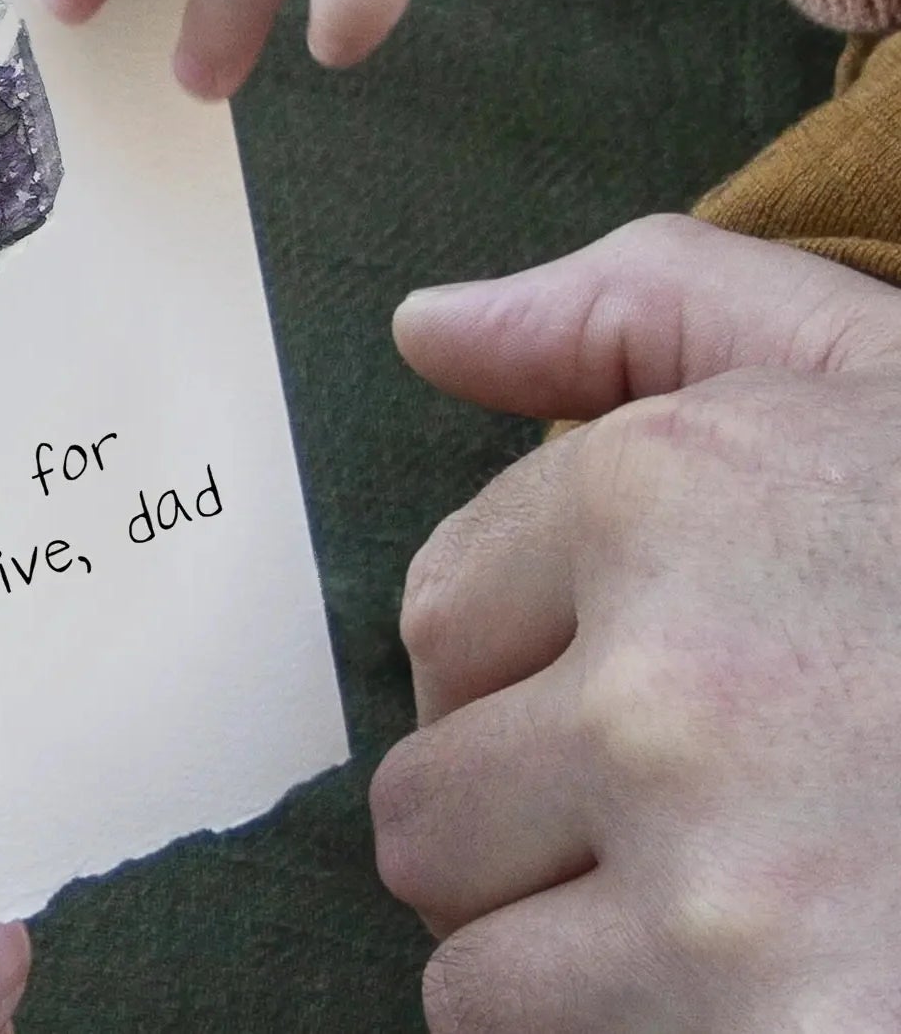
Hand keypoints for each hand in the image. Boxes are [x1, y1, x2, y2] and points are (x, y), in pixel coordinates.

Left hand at [377, 215, 900, 1029]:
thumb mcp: (873, 377)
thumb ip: (638, 314)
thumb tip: (435, 328)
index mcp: (669, 497)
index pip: (435, 619)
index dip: (536, 666)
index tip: (654, 682)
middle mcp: (673, 689)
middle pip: (426, 805)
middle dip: (534, 823)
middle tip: (700, 816)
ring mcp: (724, 894)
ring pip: (474, 962)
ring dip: (576, 957)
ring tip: (747, 910)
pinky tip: (770, 984)